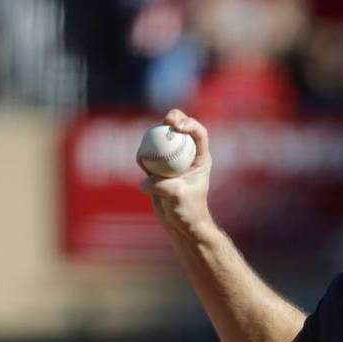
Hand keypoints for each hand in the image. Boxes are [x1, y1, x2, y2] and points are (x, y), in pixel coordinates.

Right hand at [138, 109, 213, 237]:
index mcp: (200, 159)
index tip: (176, 126)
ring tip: (148, 150)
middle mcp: (187, 156)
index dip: (189, 124)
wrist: (181, 223)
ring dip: (153, 137)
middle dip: (174, 117)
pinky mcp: (158, 168)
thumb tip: (146, 181)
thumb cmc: (187, 211)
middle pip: (181, 128)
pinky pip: (148, 155)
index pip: (199, 134)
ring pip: (162, 138)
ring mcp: (172, 160)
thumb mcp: (178, 197)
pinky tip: (141, 162)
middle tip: (166, 120)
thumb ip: (163, 186)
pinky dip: (143, 156)